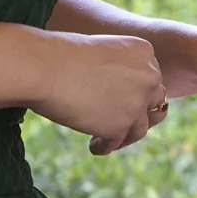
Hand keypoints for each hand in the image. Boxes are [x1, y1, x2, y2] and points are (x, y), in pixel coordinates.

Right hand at [30, 32, 167, 153]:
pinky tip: (94, 146)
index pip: (150, 78)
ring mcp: (136, 103)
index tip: (118, 99)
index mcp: (144, 52)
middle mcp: (148, 77)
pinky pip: (118, 142)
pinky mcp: (120, 125)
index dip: (136, 91)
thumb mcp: (100, 52)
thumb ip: (116, 70)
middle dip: (136, 112)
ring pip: (140, 127)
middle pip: (152, 102)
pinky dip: (105, 146)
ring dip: (125, 134)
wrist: (44, 66)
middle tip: (118, 121)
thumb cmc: (60, 54)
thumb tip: (118, 96)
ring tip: (105, 138)